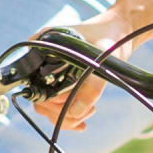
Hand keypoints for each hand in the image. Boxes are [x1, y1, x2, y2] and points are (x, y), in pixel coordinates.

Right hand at [34, 9, 138, 133]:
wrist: (119, 31)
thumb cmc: (109, 37)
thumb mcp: (102, 59)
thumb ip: (91, 85)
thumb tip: (77, 112)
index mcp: (42, 47)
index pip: (34, 82)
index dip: (51, 100)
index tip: (74, 105)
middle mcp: (41, 60)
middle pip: (39, 97)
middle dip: (61, 111)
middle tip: (87, 111)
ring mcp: (50, 71)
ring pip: (48, 105)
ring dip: (66, 115)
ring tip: (90, 111)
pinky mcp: (61, 80)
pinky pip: (57, 105)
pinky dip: (68, 116)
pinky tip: (82, 121)